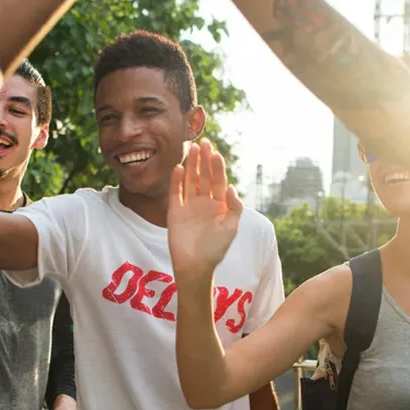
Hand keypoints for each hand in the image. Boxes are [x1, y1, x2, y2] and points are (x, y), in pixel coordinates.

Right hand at [168, 139, 242, 277]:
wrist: (195, 266)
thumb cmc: (215, 250)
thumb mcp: (230, 229)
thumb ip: (234, 208)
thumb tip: (232, 187)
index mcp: (219, 205)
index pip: (219, 181)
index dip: (217, 167)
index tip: (216, 153)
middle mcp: (204, 202)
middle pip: (204, 176)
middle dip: (205, 160)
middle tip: (204, 143)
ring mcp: (189, 206)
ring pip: (190, 180)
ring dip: (191, 165)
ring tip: (192, 149)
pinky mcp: (175, 211)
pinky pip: (175, 193)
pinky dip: (176, 181)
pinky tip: (178, 168)